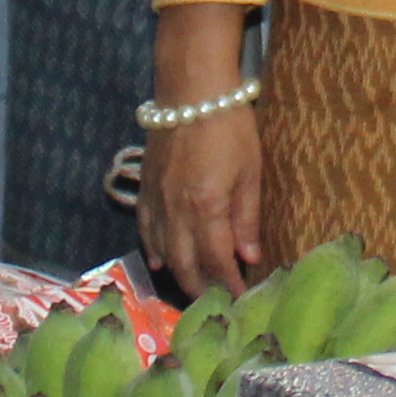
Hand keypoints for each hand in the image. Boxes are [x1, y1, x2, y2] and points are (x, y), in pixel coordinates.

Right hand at [144, 105, 265, 296]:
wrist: (190, 89)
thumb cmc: (229, 126)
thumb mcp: (250, 170)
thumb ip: (246, 217)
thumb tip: (249, 256)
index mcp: (206, 207)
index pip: (216, 261)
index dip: (228, 285)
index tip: (240, 303)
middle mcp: (176, 211)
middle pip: (186, 265)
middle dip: (201, 290)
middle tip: (216, 306)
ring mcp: (156, 201)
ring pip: (164, 252)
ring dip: (179, 275)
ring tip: (194, 292)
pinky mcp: (145, 189)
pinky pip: (146, 229)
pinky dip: (154, 250)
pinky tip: (161, 263)